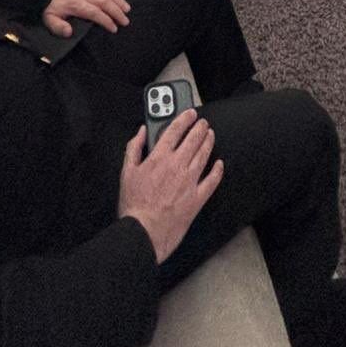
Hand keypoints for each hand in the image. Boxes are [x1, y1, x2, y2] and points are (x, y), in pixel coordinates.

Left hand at [43, 0, 129, 36]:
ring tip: (127, 9)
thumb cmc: (51, 4)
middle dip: (117, 12)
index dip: (106, 21)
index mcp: (76, 4)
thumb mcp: (50, 18)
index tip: (114, 28)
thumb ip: (58, 27)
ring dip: (119, 0)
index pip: (95, 13)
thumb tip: (69, 32)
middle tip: (125, 21)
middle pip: (105, 2)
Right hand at [118, 111, 223, 263]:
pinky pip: (211, 181)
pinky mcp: (196, 198)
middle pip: (193, 140)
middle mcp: (176, 166)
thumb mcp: (126, 172)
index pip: (174, 130)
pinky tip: (219, 164)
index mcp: (159, 158)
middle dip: (200, 128)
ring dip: (208, 142)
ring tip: (210, 135)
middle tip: (203, 122)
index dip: (184, 119)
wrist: (144, 232)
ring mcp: (189, 182)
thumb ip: (134, 148)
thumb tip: (140, 133)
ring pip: (203, 155)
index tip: (190, 113)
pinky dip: (217, 171)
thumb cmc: (134, 205)